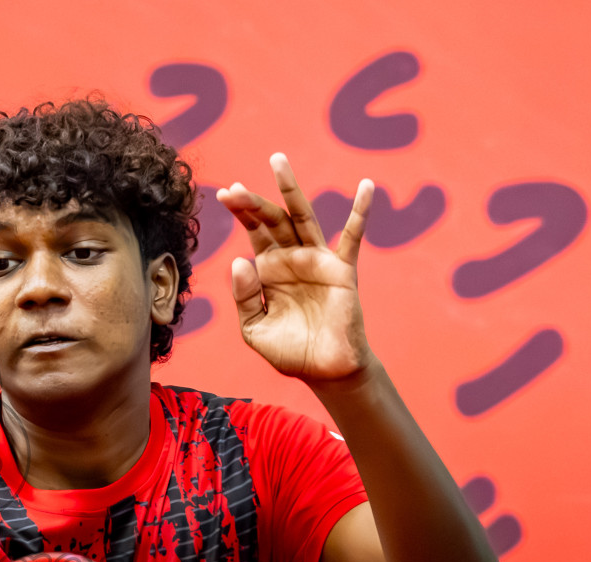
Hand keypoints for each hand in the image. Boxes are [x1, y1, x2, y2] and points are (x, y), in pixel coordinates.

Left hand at [217, 154, 374, 383]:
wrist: (324, 371)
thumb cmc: (291, 351)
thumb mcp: (254, 328)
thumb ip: (245, 298)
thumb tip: (240, 260)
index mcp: (269, 269)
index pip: (252, 232)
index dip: (240, 213)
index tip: (224, 194)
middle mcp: (291, 258)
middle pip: (271, 220)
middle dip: (253, 203)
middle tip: (235, 188)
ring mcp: (317, 261)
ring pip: (303, 218)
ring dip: (290, 190)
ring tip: (277, 162)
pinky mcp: (342, 270)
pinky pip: (352, 237)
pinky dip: (360, 211)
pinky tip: (365, 186)